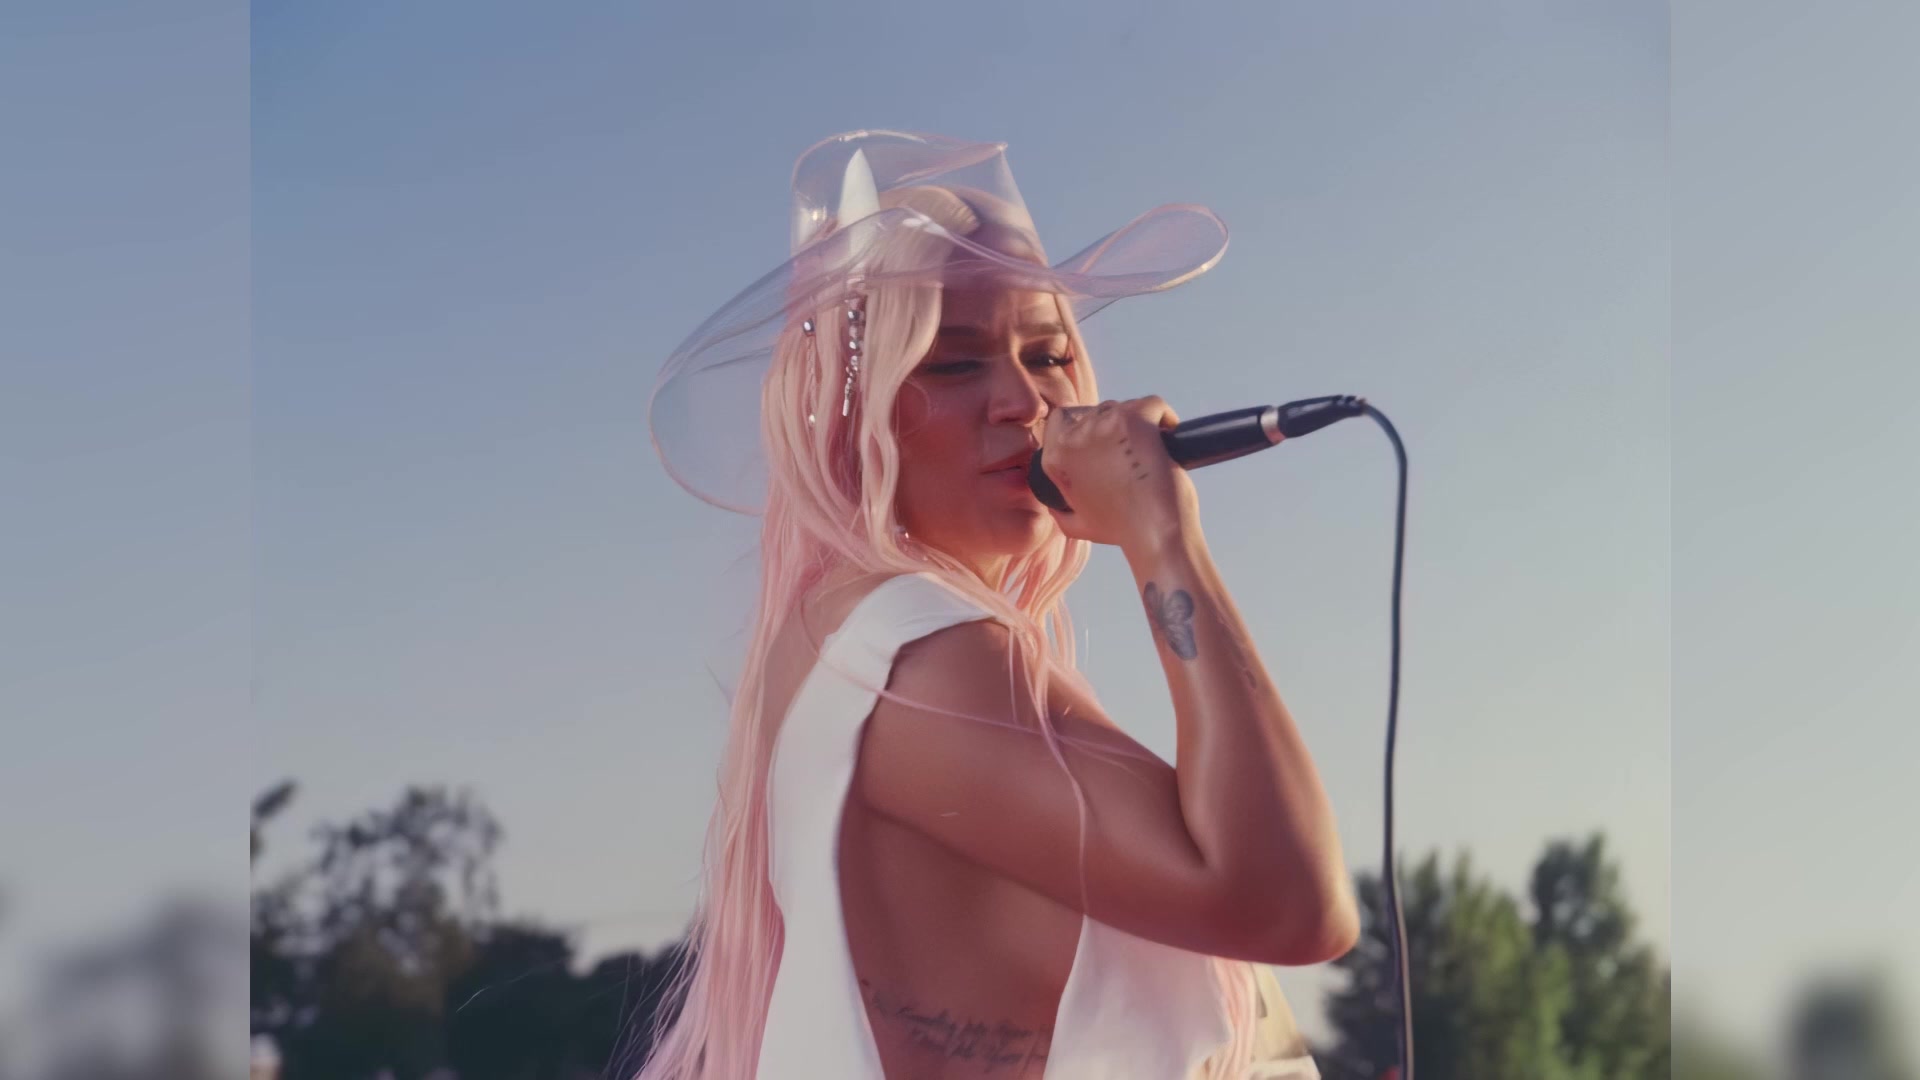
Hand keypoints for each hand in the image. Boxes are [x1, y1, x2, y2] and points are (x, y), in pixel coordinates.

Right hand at [1037, 396, 1200, 552]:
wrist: (1155, 535)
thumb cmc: (1122, 530)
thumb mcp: (1075, 525)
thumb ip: (1060, 509)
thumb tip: (1056, 505)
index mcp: (1055, 459)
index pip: (1060, 419)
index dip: (1084, 425)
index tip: (1104, 438)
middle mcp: (1074, 438)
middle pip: (1096, 411)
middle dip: (1116, 427)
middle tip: (1133, 451)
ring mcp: (1105, 424)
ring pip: (1124, 407)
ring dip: (1139, 423)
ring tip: (1150, 450)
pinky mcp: (1137, 419)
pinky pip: (1153, 403)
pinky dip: (1163, 415)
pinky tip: (1167, 435)